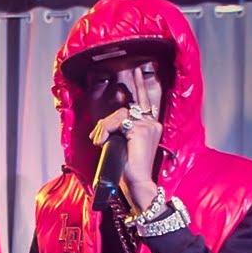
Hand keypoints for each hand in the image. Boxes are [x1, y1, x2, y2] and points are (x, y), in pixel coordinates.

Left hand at [88, 73, 161, 209]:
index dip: (141, 85)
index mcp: (151, 126)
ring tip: (99, 141)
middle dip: (111, 115)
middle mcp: (152, 123)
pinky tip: (103, 142)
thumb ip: (121, 130)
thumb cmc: (129, 167)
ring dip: (104, 128)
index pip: (145, 102)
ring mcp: (148, 126)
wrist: (137, 182)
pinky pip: (117, 122)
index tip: (138, 71)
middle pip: (125, 108)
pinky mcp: (141, 130)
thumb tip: (107, 124)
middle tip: (106, 120)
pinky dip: (106, 131)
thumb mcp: (124, 144)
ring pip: (119, 115)